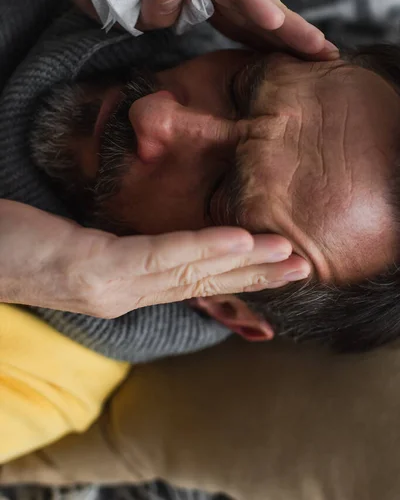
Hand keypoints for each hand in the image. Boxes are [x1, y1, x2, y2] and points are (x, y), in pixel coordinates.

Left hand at [0, 200, 309, 317]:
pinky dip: (203, 249)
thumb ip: (122, 247)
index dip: (239, 278)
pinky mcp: (95, 268)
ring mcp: (111, 286)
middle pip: (202, 283)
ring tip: (287, 254)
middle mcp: (124, 294)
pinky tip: (239, 242)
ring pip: (191, 273)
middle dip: (256, 276)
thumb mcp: (81, 244)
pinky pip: (159, 257)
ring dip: (244, 263)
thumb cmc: (19, 242)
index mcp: (124, 285)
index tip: (277, 269)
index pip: (192, 282)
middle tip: (303, 266)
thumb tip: (157, 238)